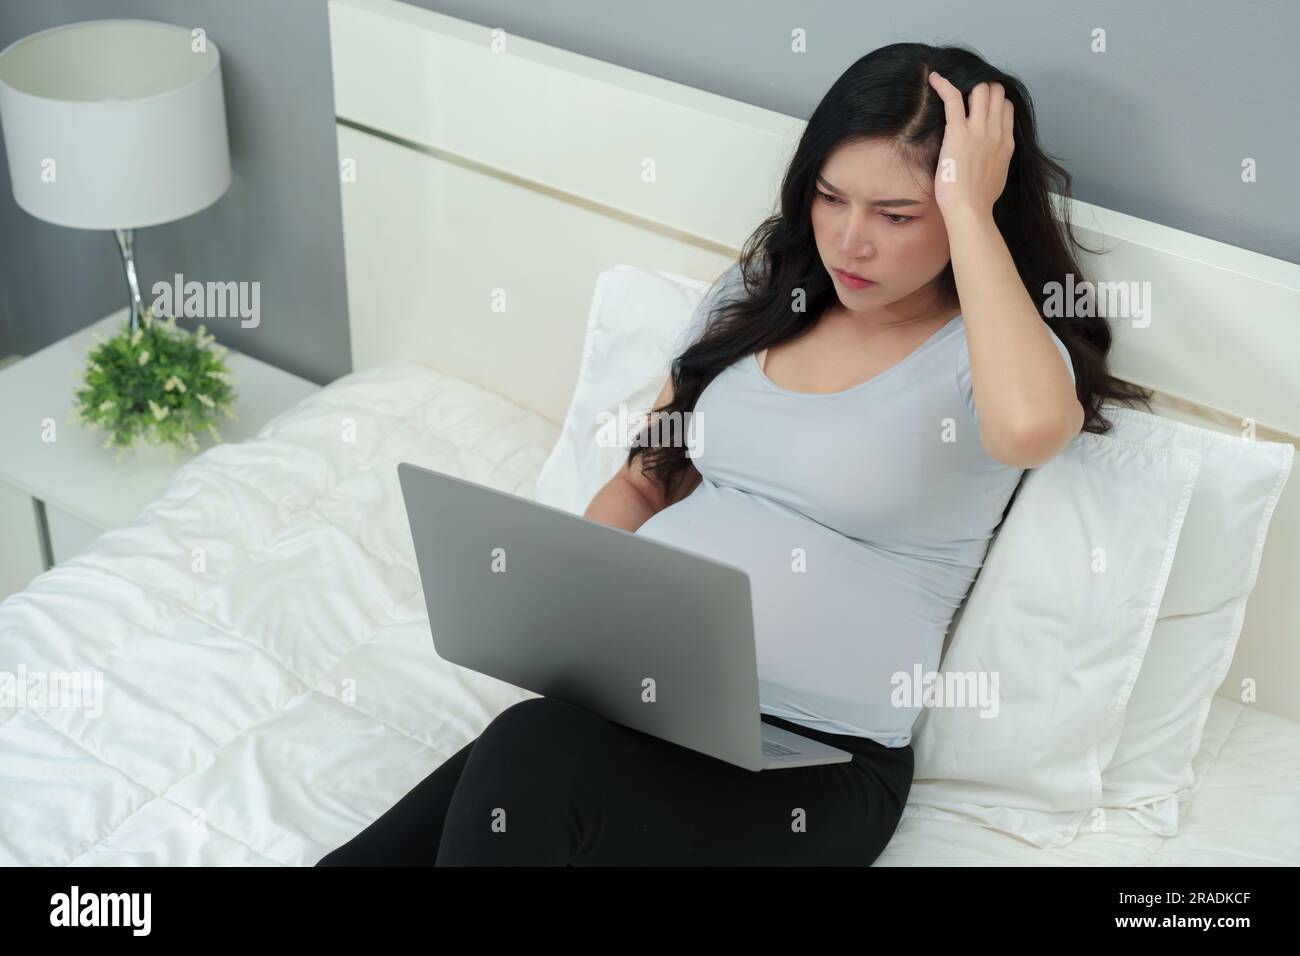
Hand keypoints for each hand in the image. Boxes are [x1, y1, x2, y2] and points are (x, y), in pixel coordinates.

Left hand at [926, 71, 1014, 218]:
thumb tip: (991, 160)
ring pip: (981, 89)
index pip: (1006, 107)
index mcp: (1006, 143)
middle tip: (966, 91)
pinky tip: (934, 78)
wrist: (970, 209)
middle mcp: (996, 131)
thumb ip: (997, 161)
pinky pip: (953, 97)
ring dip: (968, 84)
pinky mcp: (958, 132)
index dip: (995, 100)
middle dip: (984, 87)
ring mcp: (978, 130)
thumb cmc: (979, 201)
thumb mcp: (998, 177)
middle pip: (996, 93)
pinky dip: (943, 84)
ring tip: (954, 87)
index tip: (981, 103)